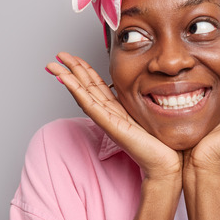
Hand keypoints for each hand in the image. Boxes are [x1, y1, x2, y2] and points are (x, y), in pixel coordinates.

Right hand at [46, 52, 181, 180]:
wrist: (166, 164)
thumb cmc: (162, 145)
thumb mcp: (151, 116)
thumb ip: (146, 103)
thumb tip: (156, 87)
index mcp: (118, 111)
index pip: (97, 86)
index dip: (84, 71)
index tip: (74, 57)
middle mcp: (110, 114)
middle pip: (86, 87)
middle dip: (71, 70)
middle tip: (57, 55)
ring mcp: (108, 120)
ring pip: (83, 94)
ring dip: (67, 78)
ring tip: (53, 65)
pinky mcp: (111, 126)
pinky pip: (90, 105)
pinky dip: (76, 91)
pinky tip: (66, 80)